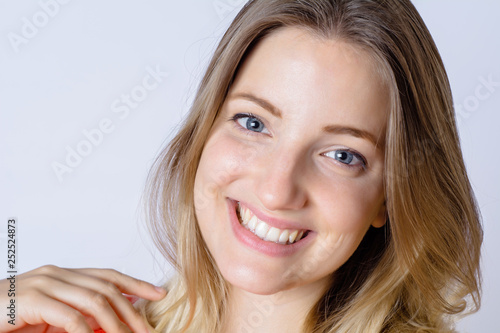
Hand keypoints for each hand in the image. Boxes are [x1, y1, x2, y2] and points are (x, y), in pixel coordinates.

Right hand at [0, 265, 165, 332]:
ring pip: (95, 299)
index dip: (136, 283)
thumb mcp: (51, 317)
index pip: (108, 275)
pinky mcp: (32, 300)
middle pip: (107, 288)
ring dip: (116, 323)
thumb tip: (109, 323)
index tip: (159, 294)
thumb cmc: (12, 319)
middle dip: (132, 310)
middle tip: (147, 330)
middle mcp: (58, 274)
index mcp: (64, 274)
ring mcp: (45, 284)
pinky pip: (70, 317)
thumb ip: (78, 315)